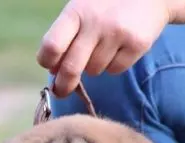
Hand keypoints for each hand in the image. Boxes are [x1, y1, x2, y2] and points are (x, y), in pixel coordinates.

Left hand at [37, 0, 171, 96]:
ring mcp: (117, 34)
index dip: (47, 62)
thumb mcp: (81, 10)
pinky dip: (113, 65)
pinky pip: (115, 70)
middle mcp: (96, 23)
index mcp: (76, 12)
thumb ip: (65, 36)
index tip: (51, 68)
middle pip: (71, 68)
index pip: (52, 46)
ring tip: (102, 47)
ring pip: (94, 71)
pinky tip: (118, 48)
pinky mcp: (137, 44)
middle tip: (62, 91)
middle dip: (64, 85)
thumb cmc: (106, 5)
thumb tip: (54, 70)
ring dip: (93, 67)